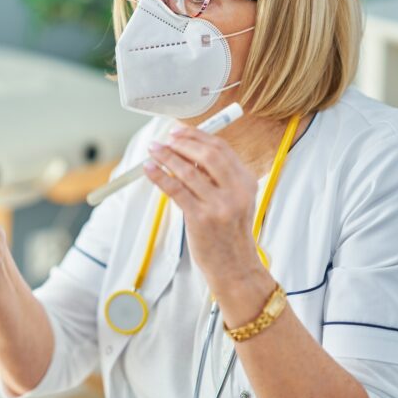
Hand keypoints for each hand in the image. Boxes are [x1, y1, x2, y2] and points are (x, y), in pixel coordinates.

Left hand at [143, 126, 263, 291]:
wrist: (234, 266)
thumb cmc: (229, 232)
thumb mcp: (235, 200)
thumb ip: (218, 177)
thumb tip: (188, 152)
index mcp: (247, 182)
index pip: (221, 148)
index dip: (197, 136)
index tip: (179, 131)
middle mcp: (236, 191)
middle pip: (207, 155)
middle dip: (182, 143)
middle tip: (165, 139)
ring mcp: (219, 205)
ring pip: (188, 172)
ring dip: (167, 157)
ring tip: (154, 150)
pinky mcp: (201, 218)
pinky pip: (176, 190)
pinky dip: (160, 176)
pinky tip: (150, 168)